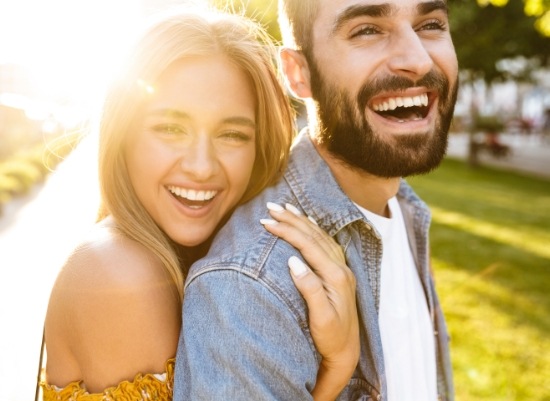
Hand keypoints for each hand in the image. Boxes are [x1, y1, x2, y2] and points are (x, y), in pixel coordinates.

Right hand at [261, 202, 358, 399]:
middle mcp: (341, 268)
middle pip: (314, 235)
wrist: (346, 352)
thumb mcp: (320, 318)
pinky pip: (326, 242)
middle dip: (291, 220)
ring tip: (286, 207)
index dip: (287, 231)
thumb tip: (293, 261)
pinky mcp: (339, 273)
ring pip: (320, 236)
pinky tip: (307, 222)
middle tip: (270, 207)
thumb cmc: (331, 338)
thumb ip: (310, 288)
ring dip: (301, 220)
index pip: (308, 245)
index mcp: (336, 276)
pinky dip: (314, 229)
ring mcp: (342, 269)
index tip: (267, 221)